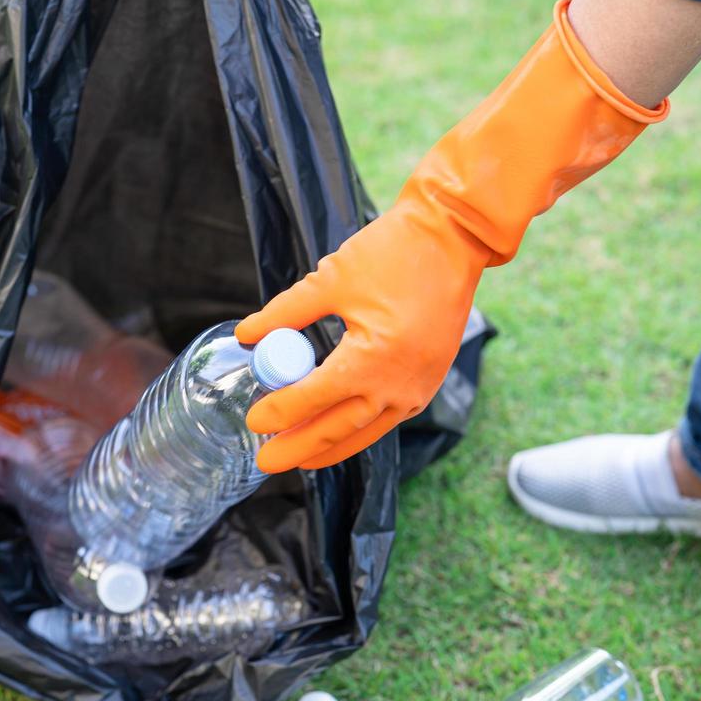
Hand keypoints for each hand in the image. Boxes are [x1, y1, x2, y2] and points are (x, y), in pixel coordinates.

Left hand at [238, 198, 486, 471]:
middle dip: (298, 448)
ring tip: (298, 459)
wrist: (454, 239)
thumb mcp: (331, 279)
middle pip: (338, 430)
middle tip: (265, 461)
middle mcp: (398, 385)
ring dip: (330, 447)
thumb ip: (285, 313)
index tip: (253, 418)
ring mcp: (418, 389)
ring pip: (365, 433)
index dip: (280, 411)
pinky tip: (338, 433)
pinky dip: (359, 431)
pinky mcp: (428, 384)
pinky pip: (386, 420)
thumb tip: (247, 335)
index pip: (313, 398)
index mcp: (372, 358)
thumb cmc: (394, 253)